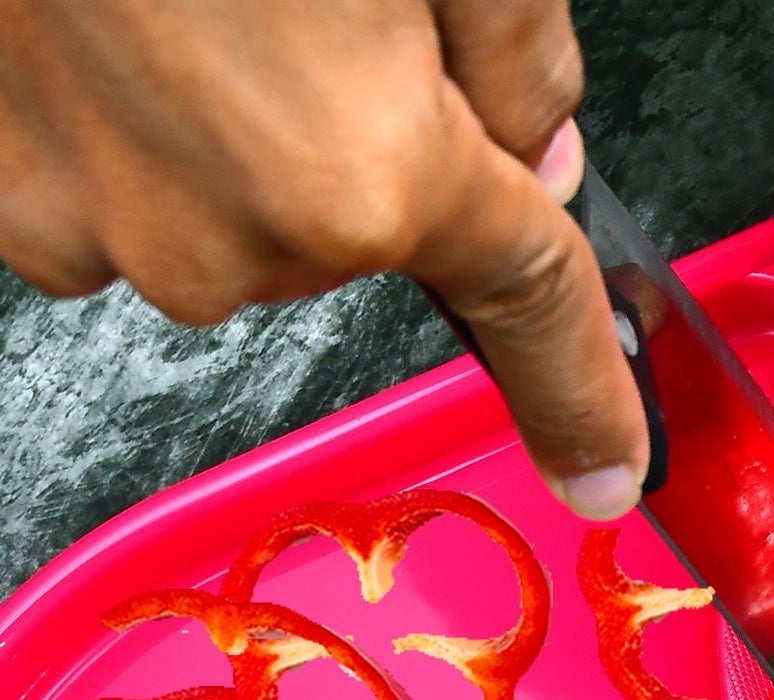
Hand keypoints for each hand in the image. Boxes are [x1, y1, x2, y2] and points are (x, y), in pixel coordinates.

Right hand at [0, 0, 648, 519]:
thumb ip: (516, 52)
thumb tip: (534, 155)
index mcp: (363, 169)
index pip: (523, 303)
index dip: (580, 396)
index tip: (605, 470)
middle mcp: (229, 238)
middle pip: (370, 238)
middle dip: (376, 142)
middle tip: (310, 6)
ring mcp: (99, 225)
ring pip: (243, 223)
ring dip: (248, 135)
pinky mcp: (4, 189)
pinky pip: (128, 201)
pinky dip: (144, 133)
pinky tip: (115, 23)